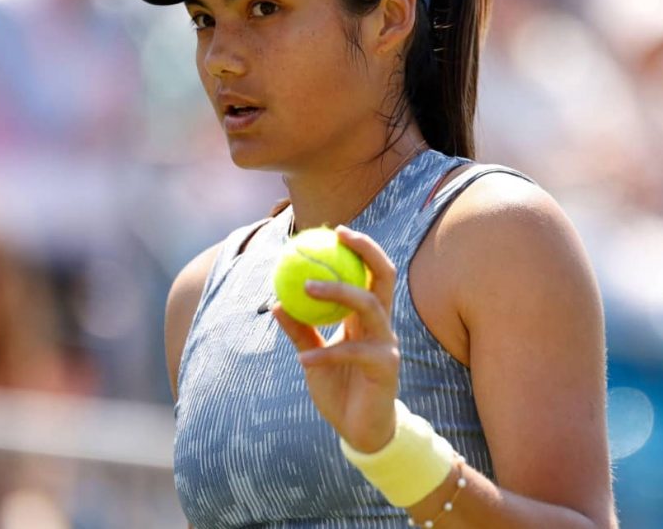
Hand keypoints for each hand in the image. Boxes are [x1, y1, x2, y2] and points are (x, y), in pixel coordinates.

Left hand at [272, 225, 399, 453]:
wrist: (360, 432)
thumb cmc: (339, 389)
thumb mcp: (313, 355)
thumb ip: (299, 330)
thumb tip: (275, 302)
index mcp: (368, 318)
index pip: (371, 274)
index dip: (360, 249)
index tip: (336, 231)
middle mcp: (382, 325)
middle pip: (383, 276)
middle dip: (365, 251)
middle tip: (338, 236)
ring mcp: (387, 345)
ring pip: (369, 306)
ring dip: (338, 292)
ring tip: (306, 287)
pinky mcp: (385, 368)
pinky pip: (352, 352)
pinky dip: (324, 354)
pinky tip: (302, 359)